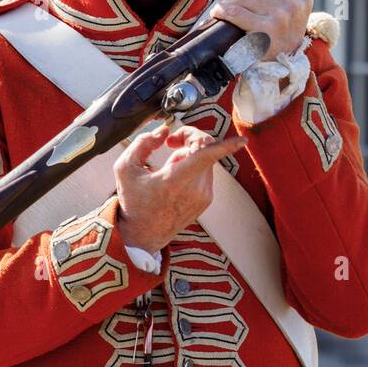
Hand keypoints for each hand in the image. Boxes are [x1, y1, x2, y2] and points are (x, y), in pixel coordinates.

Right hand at [115, 122, 245, 254]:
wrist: (142, 235)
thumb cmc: (134, 201)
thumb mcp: (125, 168)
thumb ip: (144, 142)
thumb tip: (164, 131)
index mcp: (176, 180)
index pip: (207, 157)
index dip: (226, 146)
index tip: (242, 140)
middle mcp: (194, 189)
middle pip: (205, 149)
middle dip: (189, 139)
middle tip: (170, 142)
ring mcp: (203, 196)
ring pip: (206, 159)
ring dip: (190, 154)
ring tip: (169, 167)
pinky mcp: (206, 200)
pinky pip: (206, 172)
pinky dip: (194, 167)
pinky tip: (176, 178)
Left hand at [208, 0, 312, 62]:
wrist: (278, 73)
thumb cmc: (277, 40)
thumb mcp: (288, 14)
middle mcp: (295, 5)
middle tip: (230, 6)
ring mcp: (282, 16)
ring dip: (229, 3)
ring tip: (225, 12)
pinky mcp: (267, 28)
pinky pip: (237, 12)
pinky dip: (224, 11)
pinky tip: (220, 15)